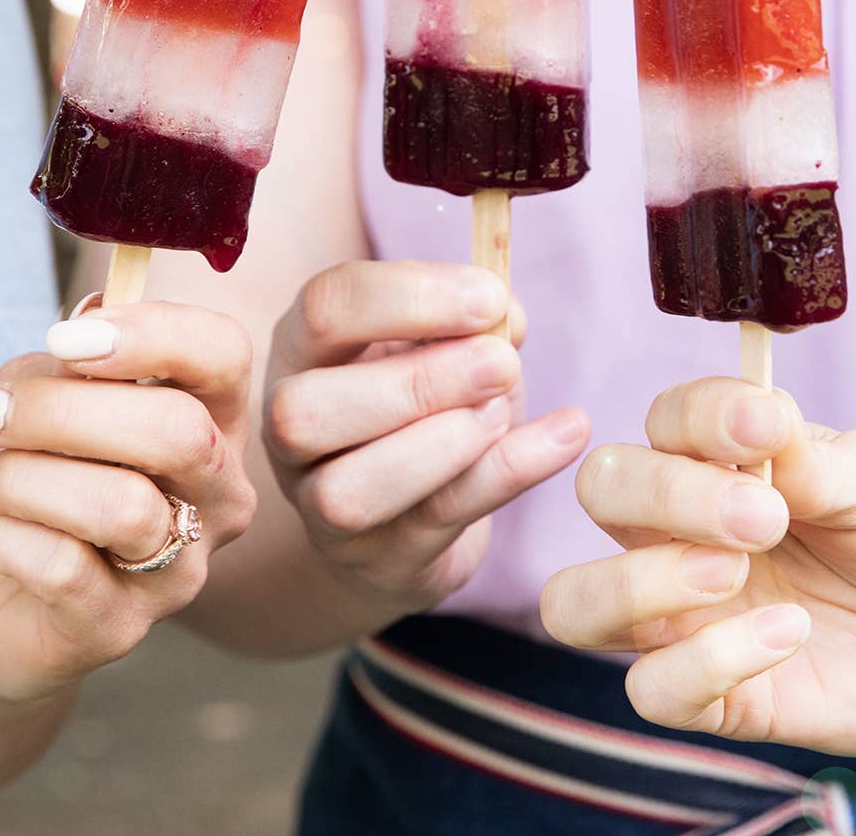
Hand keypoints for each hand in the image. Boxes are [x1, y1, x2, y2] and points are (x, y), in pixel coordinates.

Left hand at [0, 302, 256, 702]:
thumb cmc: (18, 468)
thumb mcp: (24, 395)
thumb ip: (61, 365)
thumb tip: (88, 325)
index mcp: (211, 416)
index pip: (224, 354)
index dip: (154, 334)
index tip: (62, 340)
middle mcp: (219, 490)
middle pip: (178, 431)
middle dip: (61, 413)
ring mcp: (183, 567)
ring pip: (123, 506)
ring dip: (22, 480)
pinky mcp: (125, 628)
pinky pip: (65, 569)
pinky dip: (5, 538)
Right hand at [265, 260, 589, 616]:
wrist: (404, 519)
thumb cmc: (421, 407)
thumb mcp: (441, 346)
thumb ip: (470, 322)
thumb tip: (505, 315)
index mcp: (303, 350)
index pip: (326, 308)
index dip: (407, 296)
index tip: (489, 296)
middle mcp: (289, 431)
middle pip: (304, 411)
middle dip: (416, 382)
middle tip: (501, 364)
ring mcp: (321, 507)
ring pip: (348, 491)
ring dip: (443, 444)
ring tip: (502, 410)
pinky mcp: (379, 560)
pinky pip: (438, 518)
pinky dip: (510, 472)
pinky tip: (566, 434)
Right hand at [540, 377, 855, 753]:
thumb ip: (804, 450)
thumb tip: (750, 420)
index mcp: (711, 461)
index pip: (659, 421)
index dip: (700, 420)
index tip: (768, 428)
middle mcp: (678, 531)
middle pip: (599, 493)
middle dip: (665, 497)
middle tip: (762, 517)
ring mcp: (686, 614)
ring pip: (575, 604)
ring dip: (639, 584)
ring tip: (731, 575)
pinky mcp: (716, 692)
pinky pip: (653, 689)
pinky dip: (707, 663)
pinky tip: (787, 635)